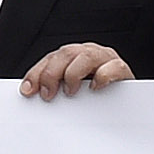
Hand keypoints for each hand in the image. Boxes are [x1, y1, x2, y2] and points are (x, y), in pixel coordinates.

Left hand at [17, 42, 133, 100]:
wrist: (125, 100)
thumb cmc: (95, 95)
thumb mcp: (72, 91)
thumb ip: (55, 90)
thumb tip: (33, 98)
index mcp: (72, 57)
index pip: (49, 59)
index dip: (36, 73)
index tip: (28, 91)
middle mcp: (86, 53)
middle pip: (65, 54)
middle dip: (52, 74)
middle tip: (48, 94)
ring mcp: (105, 58)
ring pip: (87, 56)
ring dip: (74, 74)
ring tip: (70, 92)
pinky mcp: (121, 69)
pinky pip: (113, 67)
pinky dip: (102, 76)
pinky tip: (95, 87)